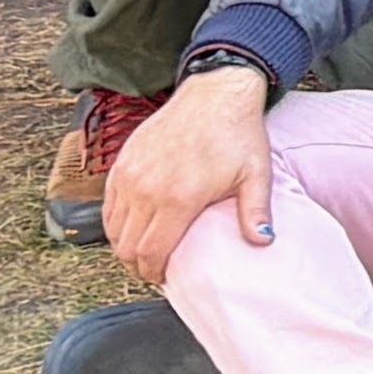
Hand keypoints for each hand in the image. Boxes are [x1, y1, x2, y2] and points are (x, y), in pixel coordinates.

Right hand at [99, 69, 271, 285]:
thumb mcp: (256, 174)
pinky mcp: (121, 165)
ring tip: (145, 251)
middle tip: (155, 269)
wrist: (215, 94)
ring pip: (114, 230)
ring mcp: (129, 176)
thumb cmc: (239, 135)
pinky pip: (109, 207)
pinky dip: (116, 224)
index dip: (155, 273)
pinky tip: (134, 228)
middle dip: (139, 265)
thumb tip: (263, 242)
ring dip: (125, 246)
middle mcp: (147, 190)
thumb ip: (255, 212)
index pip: (152, 253)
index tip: (166, 279)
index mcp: (179, 198)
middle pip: (127, 247)